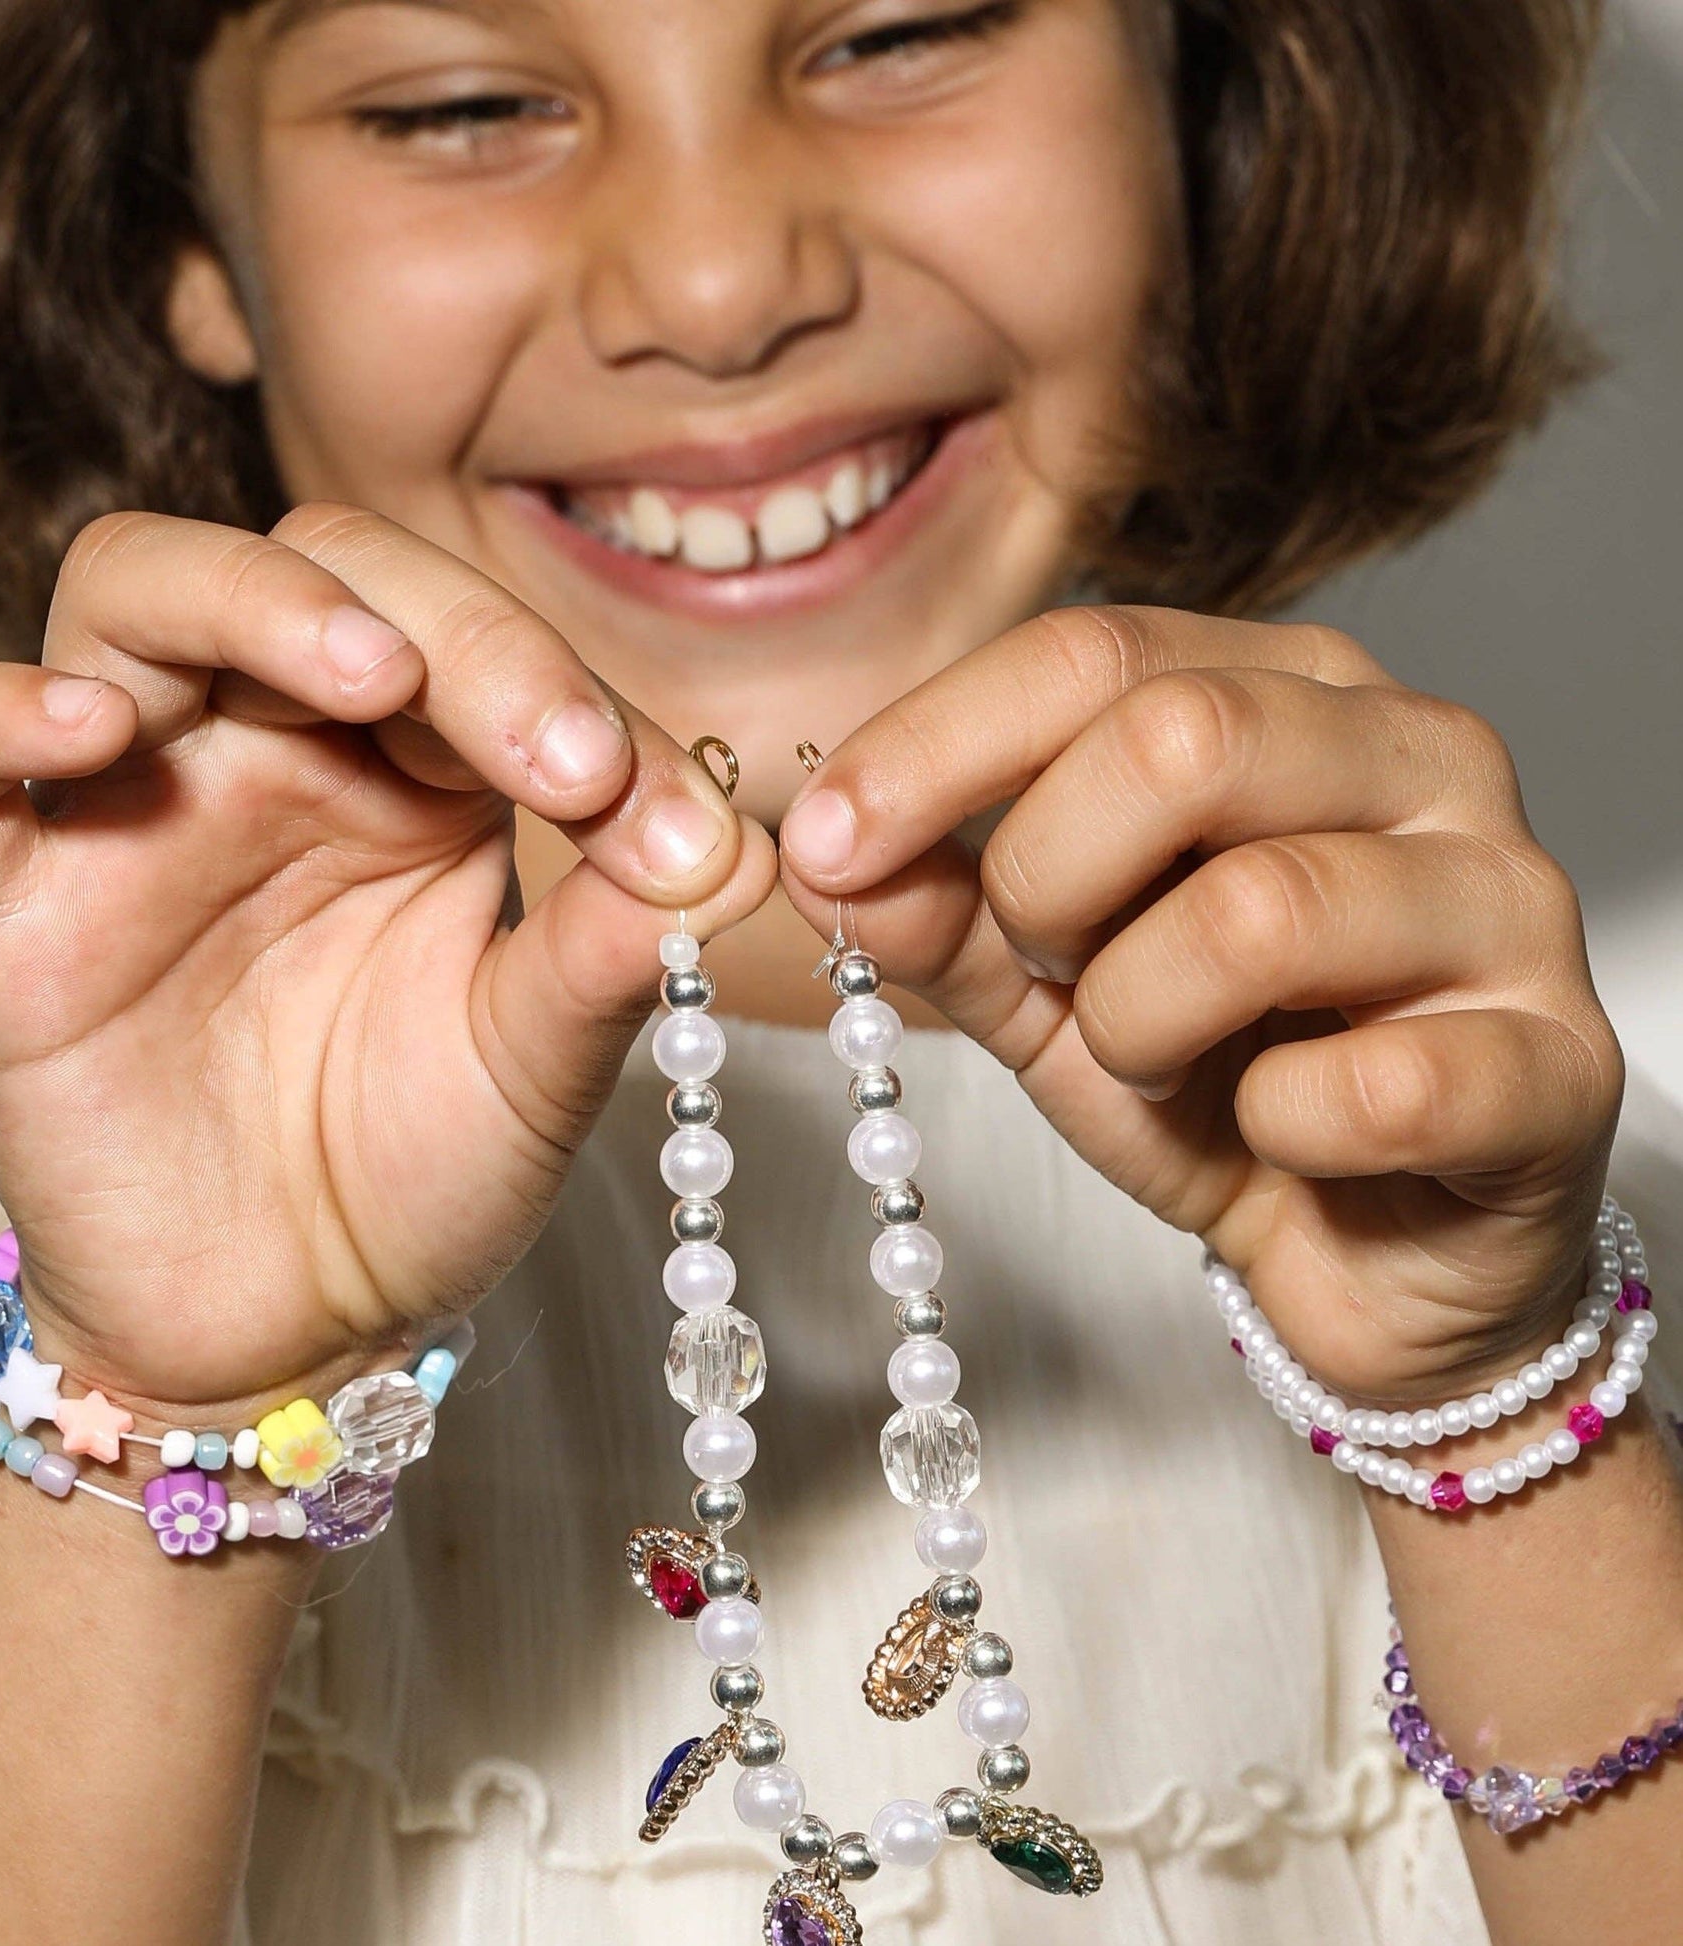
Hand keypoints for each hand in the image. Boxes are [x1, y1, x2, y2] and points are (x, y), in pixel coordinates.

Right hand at [0, 503, 775, 1416]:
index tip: (660, 823)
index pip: (470, 635)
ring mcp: (128, 804)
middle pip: (319, 568)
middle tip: (554, 756)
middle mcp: (271, 751)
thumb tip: (733, 843)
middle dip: (451, 631)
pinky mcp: (3, 898)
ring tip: (367, 677)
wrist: (288, 1325)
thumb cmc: (416, 1170)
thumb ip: (614, 939)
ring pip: (133, 594)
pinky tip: (88, 726)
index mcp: (412, 768)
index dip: (565, 692)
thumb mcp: (537, 1054)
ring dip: (251, 602)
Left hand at [779, 605, 1624, 1403]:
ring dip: (1142, 1021)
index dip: (931, 747)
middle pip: (1180, 737)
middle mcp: (1419, 758)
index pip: (1093, 654)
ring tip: (1155, 1062)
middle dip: (1047, 881)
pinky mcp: (1560, 1064)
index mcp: (1289, 698)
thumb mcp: (1045, 988)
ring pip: (1261, 910)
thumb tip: (828, 855)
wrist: (1371, 1249)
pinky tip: (1281, 1138)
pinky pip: (1374, 1086)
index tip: (820, 845)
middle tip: (1041, 972)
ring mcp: (1508, 901)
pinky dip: (1274, 1131)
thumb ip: (944, 910)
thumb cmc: (1215, 1083)